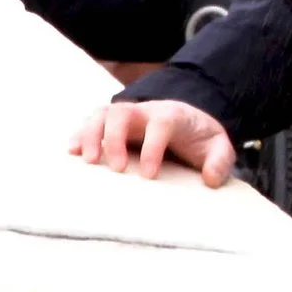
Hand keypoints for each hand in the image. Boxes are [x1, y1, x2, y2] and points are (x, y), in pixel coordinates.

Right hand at [69, 99, 235, 185]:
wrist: (190, 120)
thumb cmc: (200, 137)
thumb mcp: (218, 147)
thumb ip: (220, 160)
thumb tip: (211, 179)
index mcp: (173, 115)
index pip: (161, 123)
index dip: (153, 146)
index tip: (149, 175)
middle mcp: (146, 112)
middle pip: (123, 112)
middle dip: (115, 138)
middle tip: (116, 168)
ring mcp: (128, 116)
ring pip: (103, 114)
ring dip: (90, 135)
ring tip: (87, 161)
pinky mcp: (114, 125)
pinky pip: (91, 122)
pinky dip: (80, 134)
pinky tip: (72, 152)